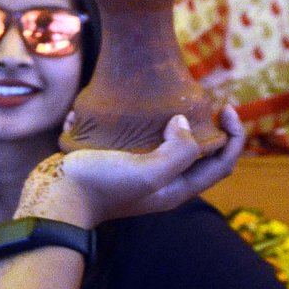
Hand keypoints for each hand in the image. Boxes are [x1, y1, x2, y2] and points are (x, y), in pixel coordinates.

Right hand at [16, 107, 244, 227]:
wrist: (55, 195)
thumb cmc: (103, 186)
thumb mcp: (149, 172)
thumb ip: (178, 152)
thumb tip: (183, 123)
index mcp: (175, 188)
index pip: (221, 164)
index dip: (233, 136)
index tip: (226, 107)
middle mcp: (159, 180)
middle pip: (194, 151)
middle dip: (201, 124)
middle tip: (195, 96)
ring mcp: (135, 168)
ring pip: (161, 139)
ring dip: (164, 117)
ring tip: (160, 93)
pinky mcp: (113, 157)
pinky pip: (127, 134)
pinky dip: (126, 118)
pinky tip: (115, 104)